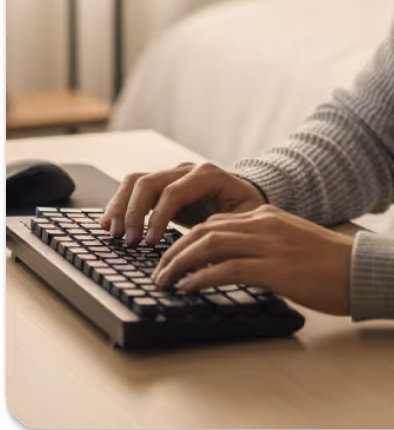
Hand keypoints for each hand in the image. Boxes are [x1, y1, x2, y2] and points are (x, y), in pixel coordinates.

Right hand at [100, 161, 265, 245]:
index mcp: (209, 175)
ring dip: (121, 207)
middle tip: (129, 242)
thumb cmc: (246, 210)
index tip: (149, 243)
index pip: (174, 191)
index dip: (158, 217)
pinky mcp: (162, 187)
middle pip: (149, 182)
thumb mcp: (244, 221)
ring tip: (114, 233)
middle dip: (135, 213)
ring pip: (136, 181)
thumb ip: (224, 234)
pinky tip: (111, 224)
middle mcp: (187, 170)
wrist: (247, 197)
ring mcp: (172, 175)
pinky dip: (120, 204)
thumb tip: (202, 259)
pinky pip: (134, 189)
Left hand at [151, 205, 353, 315]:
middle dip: (175, 251)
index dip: (186, 240)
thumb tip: (234, 262)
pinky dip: (201, 277)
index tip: (171, 258)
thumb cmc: (331, 264)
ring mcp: (269, 244)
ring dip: (180, 264)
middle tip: (158, 273)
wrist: (361, 269)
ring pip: (209, 245)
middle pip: (205, 230)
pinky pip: (227, 269)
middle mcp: (264, 224)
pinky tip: (187, 288)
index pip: (215, 221)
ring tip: (164, 281)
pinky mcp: (275, 268)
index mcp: (268, 216)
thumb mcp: (293, 243)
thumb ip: (264, 245)